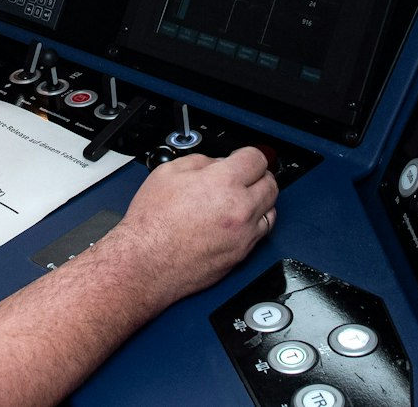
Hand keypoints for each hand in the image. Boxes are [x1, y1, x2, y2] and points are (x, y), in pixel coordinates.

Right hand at [105, 147, 277, 299]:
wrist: (146, 262)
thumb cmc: (151, 224)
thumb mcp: (168, 173)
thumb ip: (201, 162)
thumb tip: (216, 164)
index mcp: (223, 183)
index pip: (256, 159)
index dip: (247, 155)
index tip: (242, 158)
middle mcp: (240, 209)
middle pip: (270, 183)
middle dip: (258, 176)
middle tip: (244, 176)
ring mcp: (244, 235)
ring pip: (271, 209)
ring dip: (260, 201)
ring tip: (241, 199)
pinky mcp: (242, 255)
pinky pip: (261, 233)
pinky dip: (254, 223)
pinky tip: (237, 220)